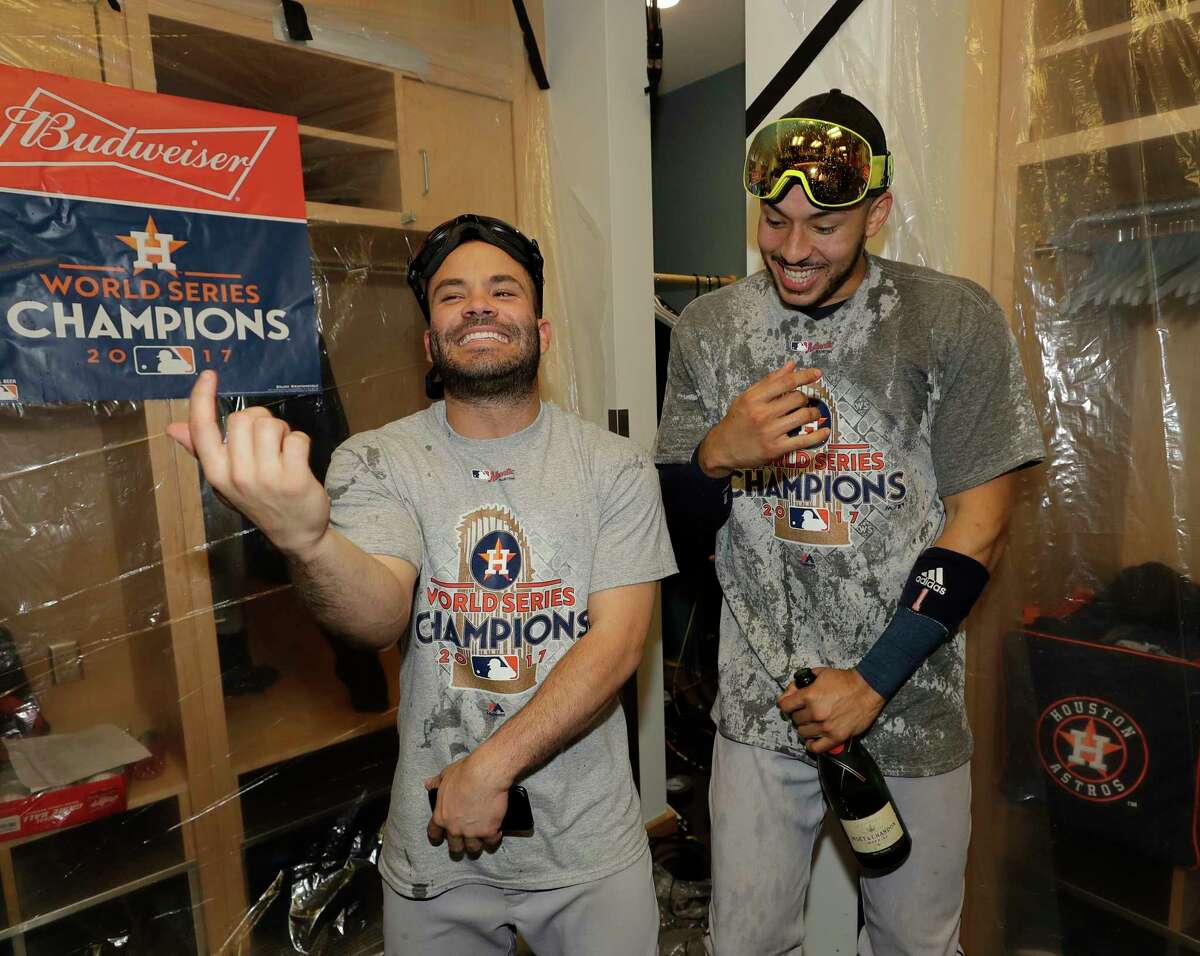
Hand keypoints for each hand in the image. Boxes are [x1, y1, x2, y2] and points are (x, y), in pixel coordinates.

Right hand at [165, 370, 329, 559]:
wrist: (295, 534)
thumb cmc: (260, 500)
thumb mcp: (226, 479)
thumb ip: (203, 450)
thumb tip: (173, 428)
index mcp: (216, 472)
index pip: (202, 429)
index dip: (201, 398)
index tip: (209, 375)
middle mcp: (237, 475)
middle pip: (244, 417)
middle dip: (260, 420)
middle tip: (268, 443)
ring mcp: (266, 478)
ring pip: (271, 424)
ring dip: (282, 431)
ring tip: (282, 452)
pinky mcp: (294, 479)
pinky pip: (296, 438)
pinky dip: (300, 442)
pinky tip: (298, 461)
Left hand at [426, 752, 510, 856]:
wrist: (485, 774)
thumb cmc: (465, 772)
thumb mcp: (446, 775)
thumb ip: (437, 782)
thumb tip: (429, 783)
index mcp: (441, 816)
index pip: (434, 833)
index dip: (437, 836)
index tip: (440, 838)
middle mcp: (455, 828)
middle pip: (455, 847)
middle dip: (459, 847)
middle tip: (464, 843)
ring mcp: (472, 832)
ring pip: (473, 848)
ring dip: (477, 844)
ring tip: (482, 838)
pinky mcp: (489, 831)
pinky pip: (491, 841)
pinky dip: (494, 837)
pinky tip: (496, 831)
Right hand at [698, 363, 830, 477]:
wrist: (722, 448)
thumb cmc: (736, 421)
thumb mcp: (747, 397)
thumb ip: (769, 381)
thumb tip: (791, 366)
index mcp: (754, 399)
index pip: (786, 383)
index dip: (805, 376)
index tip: (817, 374)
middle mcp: (762, 414)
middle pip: (797, 399)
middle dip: (805, 398)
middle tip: (805, 401)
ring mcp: (770, 432)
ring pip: (803, 417)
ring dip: (813, 413)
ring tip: (812, 414)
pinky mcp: (776, 449)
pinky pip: (803, 440)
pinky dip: (817, 435)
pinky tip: (825, 431)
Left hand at [777, 667, 884, 752]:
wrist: (867, 689)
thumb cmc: (845, 680)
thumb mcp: (820, 673)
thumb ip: (801, 682)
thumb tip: (790, 692)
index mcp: (809, 696)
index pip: (784, 706)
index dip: (786, 705)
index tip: (790, 706)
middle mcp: (815, 713)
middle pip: (795, 720)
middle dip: (798, 715)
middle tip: (806, 712)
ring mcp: (826, 726)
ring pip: (803, 733)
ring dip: (806, 728)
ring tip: (812, 723)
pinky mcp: (837, 737)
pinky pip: (817, 748)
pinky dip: (812, 745)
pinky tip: (813, 740)